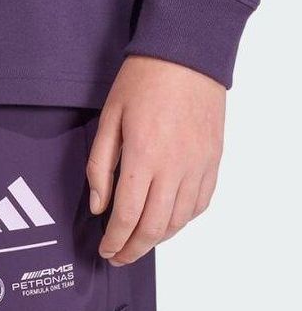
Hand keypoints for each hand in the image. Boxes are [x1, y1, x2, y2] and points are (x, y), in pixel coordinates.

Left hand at [86, 55, 225, 264]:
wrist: (187, 55)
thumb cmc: (143, 80)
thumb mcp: (109, 116)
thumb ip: (100, 165)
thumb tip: (98, 206)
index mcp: (143, 156)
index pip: (126, 216)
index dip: (114, 241)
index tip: (105, 250)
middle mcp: (174, 168)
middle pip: (154, 227)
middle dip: (133, 249)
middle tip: (119, 256)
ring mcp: (197, 166)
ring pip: (179, 221)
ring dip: (158, 238)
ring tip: (140, 240)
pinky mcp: (212, 161)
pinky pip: (200, 204)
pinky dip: (183, 220)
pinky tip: (169, 220)